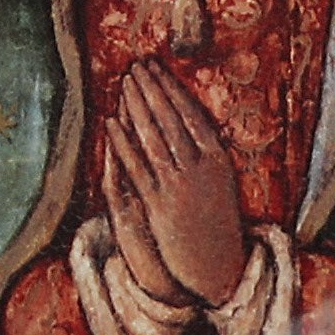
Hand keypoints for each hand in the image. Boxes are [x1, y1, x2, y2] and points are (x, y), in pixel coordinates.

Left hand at [104, 59, 251, 314]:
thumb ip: (208, 154)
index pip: (190, 113)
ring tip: (124, 84)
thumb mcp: (223, 184)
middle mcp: (200, 168)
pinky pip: (137, 167)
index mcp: (219, 160)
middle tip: (135, 67)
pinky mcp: (159, 205)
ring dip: (136, 107)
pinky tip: (111, 122)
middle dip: (151, 90)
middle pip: (170, 119)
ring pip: (153, 137)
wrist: (219, 268)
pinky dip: (123, 142)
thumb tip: (195, 123)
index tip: (156, 69)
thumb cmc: (219, 224)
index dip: (170, 89)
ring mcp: (179, 186)